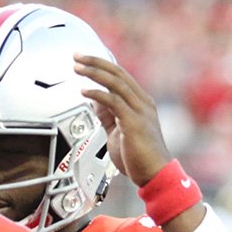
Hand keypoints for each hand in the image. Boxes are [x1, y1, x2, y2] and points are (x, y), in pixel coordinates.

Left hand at [73, 54, 171, 186]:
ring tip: (77, 67)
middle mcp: (143, 102)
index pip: (120, 76)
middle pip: (118, 73)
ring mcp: (140, 111)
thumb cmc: (138, 157)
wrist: (155, 175)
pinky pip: (114, 101)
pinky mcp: (134, 122)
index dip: (102, 65)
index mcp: (141, 102)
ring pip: (116, 83)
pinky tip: (84, 91)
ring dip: (94, 73)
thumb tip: (95, 100)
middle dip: (95, 62)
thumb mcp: (119, 130)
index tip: (84, 60)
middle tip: (77, 56)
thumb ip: (109, 114)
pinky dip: (97, 94)